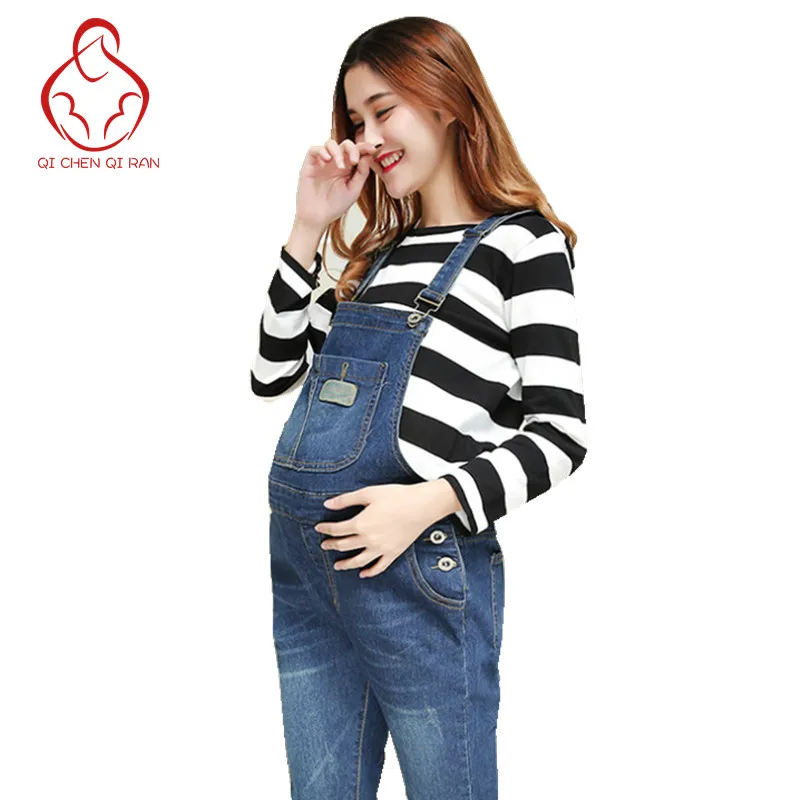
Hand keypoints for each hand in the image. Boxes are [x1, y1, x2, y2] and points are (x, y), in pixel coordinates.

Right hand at [295, 138, 379, 231]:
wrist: (317, 217)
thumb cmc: (335, 206)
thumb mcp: (354, 190)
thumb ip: (362, 173)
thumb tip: (368, 155)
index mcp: (348, 169)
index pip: (357, 152)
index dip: (365, 147)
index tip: (373, 148)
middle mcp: (335, 163)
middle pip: (345, 145)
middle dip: (352, 149)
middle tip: (354, 160)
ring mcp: (322, 163)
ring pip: (330, 143)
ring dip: (337, 151)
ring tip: (340, 165)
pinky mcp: (310, 165)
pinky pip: (314, 149)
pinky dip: (321, 150)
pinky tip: (327, 159)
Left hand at [315, 482, 443, 578]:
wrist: (422, 505)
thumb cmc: (396, 496)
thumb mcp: (368, 493)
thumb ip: (346, 500)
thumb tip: (327, 504)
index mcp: (361, 524)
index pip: (337, 529)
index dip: (325, 529)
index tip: (319, 528)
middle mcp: (368, 540)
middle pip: (344, 545)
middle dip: (332, 545)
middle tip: (324, 545)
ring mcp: (381, 549)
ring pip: (358, 561)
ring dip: (345, 564)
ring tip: (337, 565)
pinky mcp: (393, 553)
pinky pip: (379, 567)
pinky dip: (369, 572)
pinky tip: (363, 574)